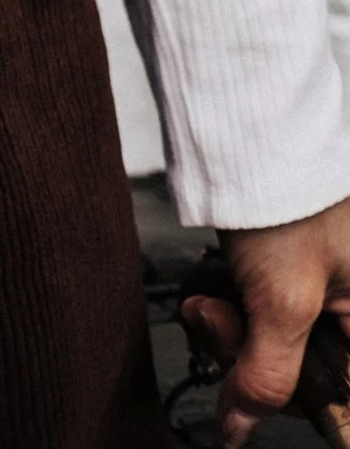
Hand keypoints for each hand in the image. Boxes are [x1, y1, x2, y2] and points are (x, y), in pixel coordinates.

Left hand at [179, 198, 349, 445]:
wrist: (247, 130)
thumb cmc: (287, 199)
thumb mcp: (282, 302)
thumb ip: (266, 377)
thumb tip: (241, 429)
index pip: (344, 395)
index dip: (302, 399)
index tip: (257, 395)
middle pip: (306, 372)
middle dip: (250, 355)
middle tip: (220, 323)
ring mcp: (325, 288)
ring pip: (275, 345)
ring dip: (232, 331)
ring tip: (213, 300)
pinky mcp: (291, 272)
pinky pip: (261, 314)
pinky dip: (232, 308)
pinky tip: (216, 288)